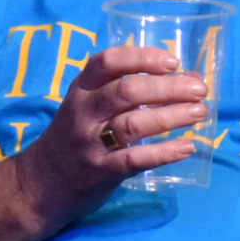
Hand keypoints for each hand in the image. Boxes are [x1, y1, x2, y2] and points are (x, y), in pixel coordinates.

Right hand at [15, 42, 207, 220]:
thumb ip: (125, 93)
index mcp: (81, 89)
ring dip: (171, 116)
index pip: (108, 62)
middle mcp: (83, 111)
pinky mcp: (99, 171)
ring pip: (134, 124)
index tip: (172, 61)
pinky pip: (134, 159)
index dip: (142, 58)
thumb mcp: (87, 106)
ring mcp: (89, 142)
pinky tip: (186, 147)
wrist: (40, 183)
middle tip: (199, 89)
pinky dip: (163, 153)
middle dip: (168, 87)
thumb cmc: (74, 138)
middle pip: (127, 91)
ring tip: (199, 112)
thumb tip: (184, 79)